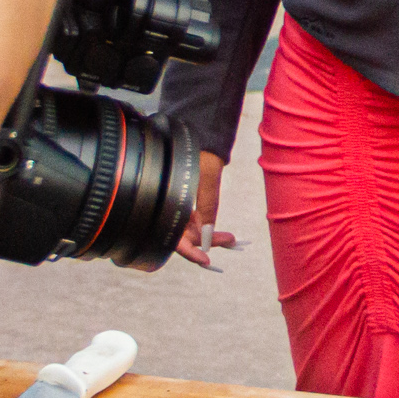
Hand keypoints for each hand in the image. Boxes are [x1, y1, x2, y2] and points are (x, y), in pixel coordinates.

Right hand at [173, 148, 235, 268]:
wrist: (199, 137)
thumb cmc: (198, 155)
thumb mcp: (205, 180)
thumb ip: (207, 206)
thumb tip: (208, 231)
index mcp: (167, 205)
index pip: (175, 239)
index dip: (189, 252)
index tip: (206, 260)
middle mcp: (169, 210)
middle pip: (185, 237)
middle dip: (207, 242)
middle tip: (230, 241)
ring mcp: (176, 208)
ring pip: (191, 231)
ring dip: (209, 235)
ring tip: (231, 238)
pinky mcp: (183, 204)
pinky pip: (194, 221)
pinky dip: (206, 226)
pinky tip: (220, 230)